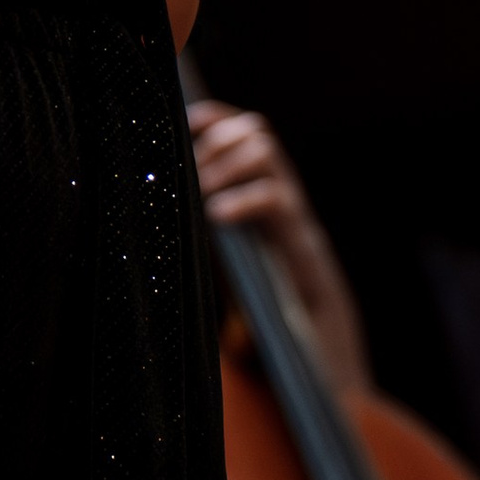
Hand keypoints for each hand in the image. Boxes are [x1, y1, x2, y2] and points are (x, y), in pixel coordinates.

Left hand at [189, 90, 370, 396]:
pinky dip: (244, 198)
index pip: (243, 133)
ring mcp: (295, 219)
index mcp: (264, 200)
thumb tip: (155, 219)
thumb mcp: (234, 266)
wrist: (323, 360)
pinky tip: (217, 217)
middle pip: (256, 131)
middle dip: (217, 139)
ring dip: (227, 160)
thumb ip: (209, 237)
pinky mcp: (303, 246)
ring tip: (199, 192)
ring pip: (267, 151)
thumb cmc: (272, 316)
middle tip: (188, 172)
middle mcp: (283, 201)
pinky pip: (278, 200)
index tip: (181, 123)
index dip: (213, 119)